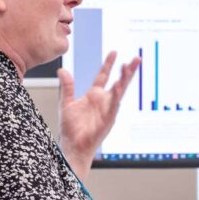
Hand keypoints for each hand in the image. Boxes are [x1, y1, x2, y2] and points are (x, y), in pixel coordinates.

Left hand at [58, 53, 140, 175]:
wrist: (73, 147)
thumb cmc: (71, 129)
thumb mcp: (66, 103)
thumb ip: (67, 87)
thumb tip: (62, 70)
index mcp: (94, 96)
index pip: (104, 76)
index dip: (109, 64)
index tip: (114, 52)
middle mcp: (103, 101)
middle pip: (119, 82)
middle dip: (127, 70)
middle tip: (136, 58)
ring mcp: (108, 110)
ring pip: (119, 92)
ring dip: (125, 79)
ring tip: (129, 67)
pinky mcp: (108, 120)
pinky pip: (114, 106)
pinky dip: (116, 96)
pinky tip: (117, 86)